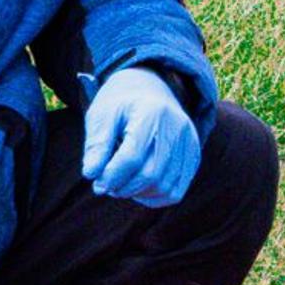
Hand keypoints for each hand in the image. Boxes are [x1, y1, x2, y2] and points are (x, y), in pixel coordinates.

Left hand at [82, 66, 198, 206]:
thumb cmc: (120, 104)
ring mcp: (189, 143)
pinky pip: (175, 191)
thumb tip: (91, 175)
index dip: (111, 176)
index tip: (96, 182)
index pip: (132, 156)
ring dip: (137, 194)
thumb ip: (97, 145)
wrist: (149, 88)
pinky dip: (154, 197)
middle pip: (151, 174)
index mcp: (152, 112)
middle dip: (124, 187)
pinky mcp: (193, 156)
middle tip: (107, 186)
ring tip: (121, 184)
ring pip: (164, 187)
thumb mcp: (102, 115)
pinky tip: (138, 187)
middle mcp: (177, 128)